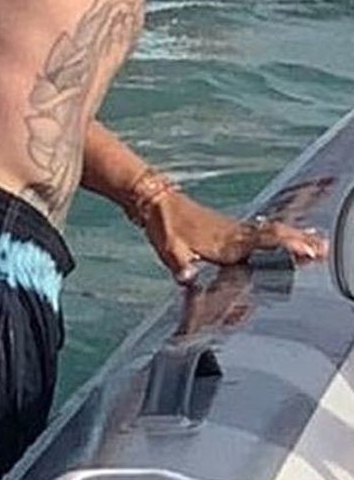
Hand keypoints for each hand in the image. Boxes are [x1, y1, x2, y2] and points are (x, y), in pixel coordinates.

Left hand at [140, 185, 325, 285]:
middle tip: (323, 249)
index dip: (285, 246)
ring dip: (295, 238)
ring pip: (271, 234)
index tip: (305, 250)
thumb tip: (187, 279)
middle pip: (274, 237)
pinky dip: (280, 235)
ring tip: (319, 245)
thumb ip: (181, 265)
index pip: (262, 242)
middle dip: (300, 242)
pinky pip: (262, 233)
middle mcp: (234, 235)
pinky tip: (289, 238)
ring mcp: (233, 231)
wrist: (156, 200)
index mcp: (225, 242)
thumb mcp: (169, 249)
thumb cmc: (165, 225)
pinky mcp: (230, 230)